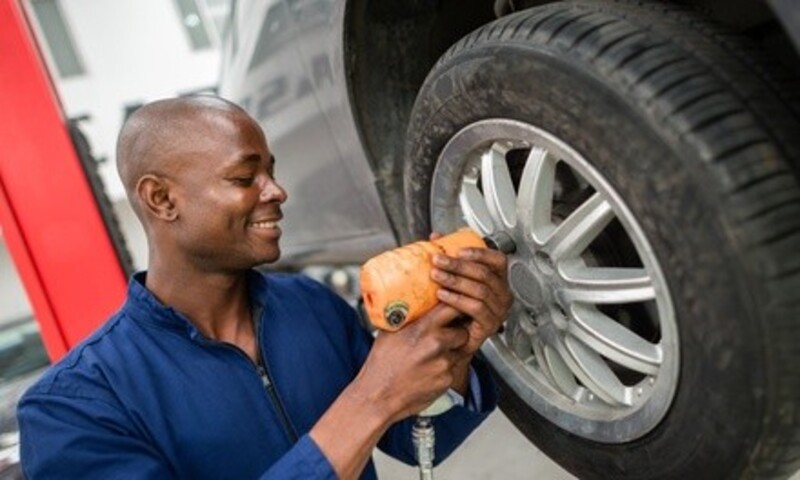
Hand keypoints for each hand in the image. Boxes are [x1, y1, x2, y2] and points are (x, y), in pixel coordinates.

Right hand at [352, 303, 469, 421]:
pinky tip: (427, 372)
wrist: (378, 396)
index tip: (454, 307)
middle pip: (463, 330)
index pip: (452, 307)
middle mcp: (436, 344)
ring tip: (431, 356)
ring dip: (451, 351)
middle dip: (457, 331)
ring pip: (459, 351)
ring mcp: (443, 363)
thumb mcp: (390, 332)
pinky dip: (444, 369)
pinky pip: (453, 369)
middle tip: (446, 334)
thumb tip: (416, 303)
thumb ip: (409, 317)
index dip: (456, 306)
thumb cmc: (381, 364)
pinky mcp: (447, 380)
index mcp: (422, 328)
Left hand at [429, 232, 512, 354]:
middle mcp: (502, 294)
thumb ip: (449, 257)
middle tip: (438, 260)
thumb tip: (436, 238)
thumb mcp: (453, 279)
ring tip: (437, 276)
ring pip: (480, 290)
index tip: (458, 250)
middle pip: (484, 274)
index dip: (480, 253)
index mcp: (498, 280)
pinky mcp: (490, 325)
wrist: (452, 338)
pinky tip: (443, 295)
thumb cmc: (456, 307)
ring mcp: (498, 311)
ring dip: (455, 281)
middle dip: (458, 265)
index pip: (498, 260)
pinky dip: (457, 299)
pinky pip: (477, 308)